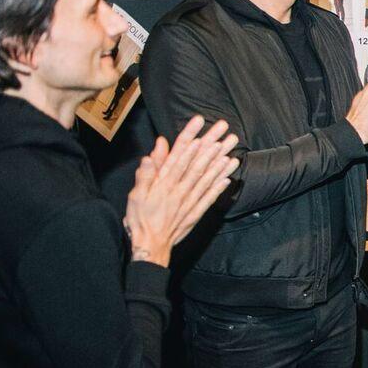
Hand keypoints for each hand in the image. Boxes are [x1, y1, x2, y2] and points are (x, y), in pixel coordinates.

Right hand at [125, 116, 240, 265]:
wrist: (150, 246)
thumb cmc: (140, 219)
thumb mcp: (136, 194)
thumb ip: (147, 171)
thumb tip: (157, 149)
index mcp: (164, 183)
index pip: (179, 154)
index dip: (189, 136)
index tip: (200, 122)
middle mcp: (180, 189)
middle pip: (197, 162)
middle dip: (211, 143)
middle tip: (223, 128)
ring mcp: (190, 200)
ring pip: (207, 176)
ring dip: (221, 159)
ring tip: (232, 146)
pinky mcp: (197, 211)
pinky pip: (211, 195)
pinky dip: (221, 184)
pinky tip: (230, 173)